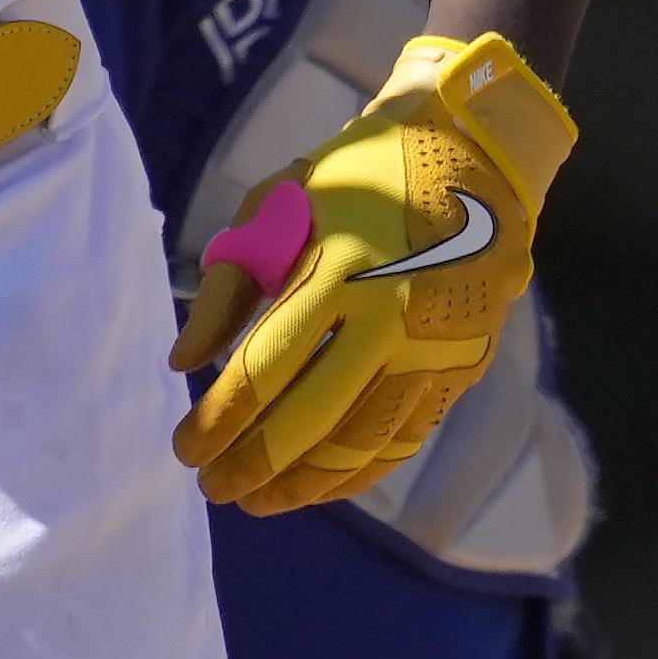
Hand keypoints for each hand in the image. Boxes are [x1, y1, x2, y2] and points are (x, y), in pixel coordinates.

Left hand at [172, 33, 571, 512]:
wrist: (474, 159)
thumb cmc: (354, 177)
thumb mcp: (276, 202)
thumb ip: (228, 283)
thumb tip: (184, 363)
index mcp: (339, 271)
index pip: (264, 371)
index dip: (218, 421)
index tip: (183, 450)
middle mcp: (392, 319)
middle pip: (310, 419)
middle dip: (252, 464)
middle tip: (211, 487)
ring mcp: (435, 349)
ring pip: (363, 443)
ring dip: (304, 484)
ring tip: (257, 499)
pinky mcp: (463, 367)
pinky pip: (405, 438)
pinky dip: (359, 471)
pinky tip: (319, 485)